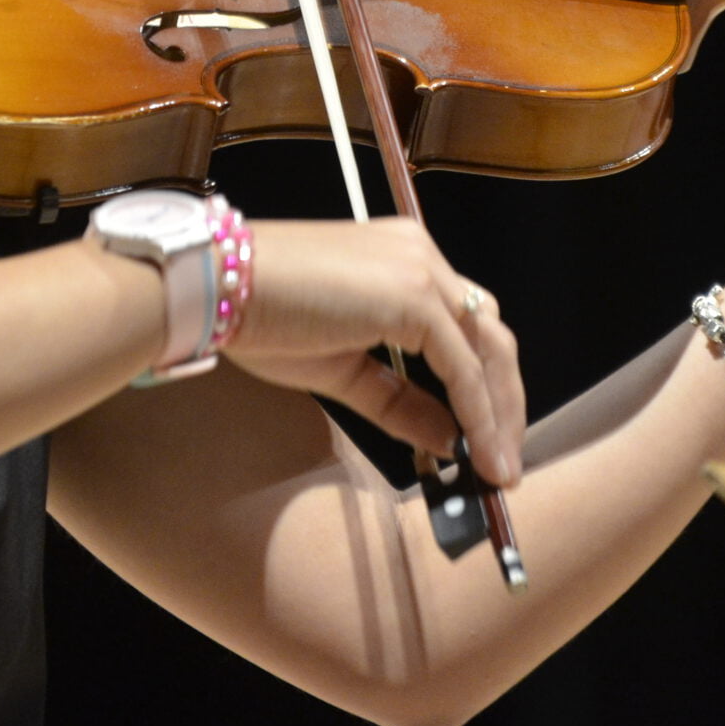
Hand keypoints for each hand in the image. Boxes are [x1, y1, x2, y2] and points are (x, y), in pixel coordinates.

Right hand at [220, 217, 525, 486]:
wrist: (220, 286)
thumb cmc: (264, 318)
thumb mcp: (345, 371)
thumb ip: (402, 402)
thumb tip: (449, 440)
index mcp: (404, 261)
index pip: (465, 326)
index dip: (483, 386)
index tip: (486, 441)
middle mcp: (422, 255)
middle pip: (490, 336)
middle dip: (504, 404)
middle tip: (503, 463)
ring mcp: (422, 271)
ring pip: (488, 349)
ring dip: (499, 415)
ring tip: (498, 470)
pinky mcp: (415, 295)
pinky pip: (462, 366)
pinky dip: (477, 413)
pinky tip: (476, 453)